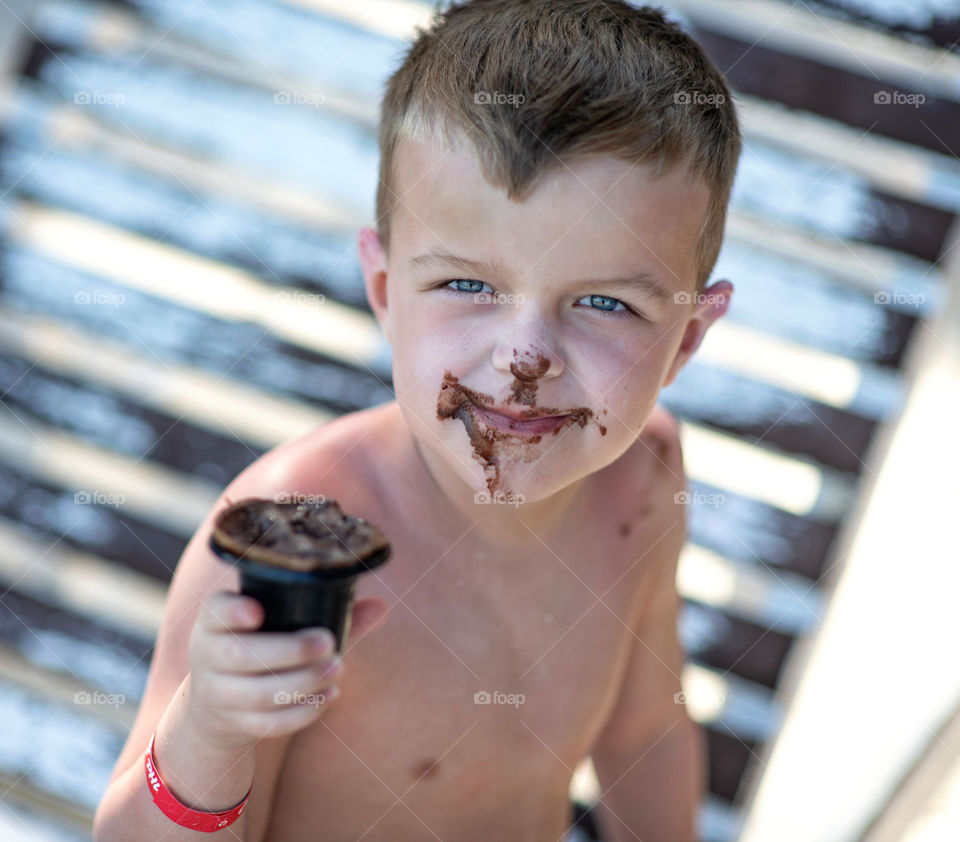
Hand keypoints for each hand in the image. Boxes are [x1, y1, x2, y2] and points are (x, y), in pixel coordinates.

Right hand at [185, 591, 387, 748]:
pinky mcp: (234, 723)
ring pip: (257, 693)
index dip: (233, 612)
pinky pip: (267, 724)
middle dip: (289, 651)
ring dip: (302, 683)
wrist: (216, 702)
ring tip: (338, 670)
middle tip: (329, 643)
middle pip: (240, 656)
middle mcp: (208, 655)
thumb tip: (381, 608)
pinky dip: (300, 713)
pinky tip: (327, 697)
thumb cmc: (261, 646)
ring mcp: (218, 693)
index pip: (215, 611)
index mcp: (215, 621)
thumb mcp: (277, 624)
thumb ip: (326, 612)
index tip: (257, 611)